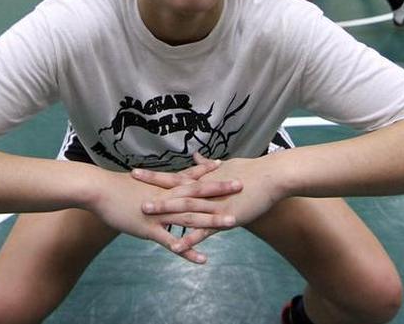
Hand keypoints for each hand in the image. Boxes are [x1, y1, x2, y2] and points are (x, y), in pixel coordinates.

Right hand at [90, 163, 240, 263]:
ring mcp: (159, 214)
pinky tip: (203, 258)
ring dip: (212, 220)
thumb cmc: (114, 187)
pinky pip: (172, 242)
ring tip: (233, 222)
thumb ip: (153, 185)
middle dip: (220, 190)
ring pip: (190, 217)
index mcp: (162, 187)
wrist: (97, 191)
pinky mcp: (149, 229)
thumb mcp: (138, 184)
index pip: (189, 177)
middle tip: (242, 185)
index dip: (207, 171)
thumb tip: (160, 182)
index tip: (225, 165)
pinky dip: (188, 250)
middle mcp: (165, 198)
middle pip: (197, 194)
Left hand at [135, 154, 282, 253]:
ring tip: (145, 215)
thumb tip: (197, 157)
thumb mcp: (227, 166)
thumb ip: (208, 165)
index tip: (136, 173)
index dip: (155, 176)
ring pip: (185, 208)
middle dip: (152, 192)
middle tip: (131, 192)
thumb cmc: (253, 172)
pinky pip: (203, 231)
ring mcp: (213, 204)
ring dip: (165, 212)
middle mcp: (205, 190)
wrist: (272, 177)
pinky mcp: (223, 218)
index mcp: (204, 180)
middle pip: (174, 191)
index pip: (175, 177)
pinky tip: (175, 248)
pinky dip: (188, 239)